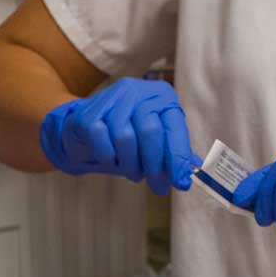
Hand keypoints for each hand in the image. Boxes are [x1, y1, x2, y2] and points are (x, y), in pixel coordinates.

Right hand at [39, 78, 197, 195]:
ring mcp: (110, 97)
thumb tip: (191, 174)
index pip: (174, 127)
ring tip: (131, 171)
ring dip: (129, 164)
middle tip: (157, 186)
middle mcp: (137, 90)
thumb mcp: (155, 144)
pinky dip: (107, 156)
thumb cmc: (126, 138)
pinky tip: (110, 159)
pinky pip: (101, 138)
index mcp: (161, 95)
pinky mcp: (88, 111)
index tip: (181, 183)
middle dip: (154, 165)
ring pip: (124, 136)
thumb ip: (172, 154)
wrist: (84, 133)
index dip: (179, 157)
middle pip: (150, 130)